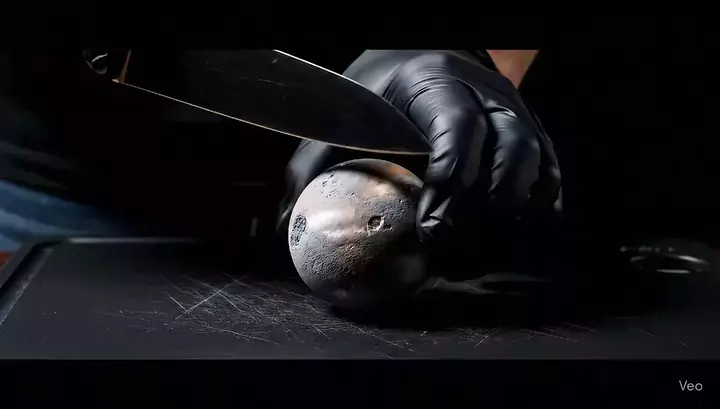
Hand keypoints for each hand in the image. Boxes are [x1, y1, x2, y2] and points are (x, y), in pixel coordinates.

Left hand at [278, 51, 560, 252]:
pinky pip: (548, 171)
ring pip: (534, 161)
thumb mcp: (339, 120)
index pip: (458, 128)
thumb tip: (284, 227)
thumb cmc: (376, 96)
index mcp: (438, 82)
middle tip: (452, 248)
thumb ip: (310, 169)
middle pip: (508, 148)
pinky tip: (511, 230)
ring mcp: (515, 109)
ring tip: (478, 246)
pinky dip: (536, 204)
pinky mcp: (531, 129)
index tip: (431, 229)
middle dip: (483, 205)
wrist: (424, 62)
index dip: (452, 181)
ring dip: (511, 210)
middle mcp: (487, 92)